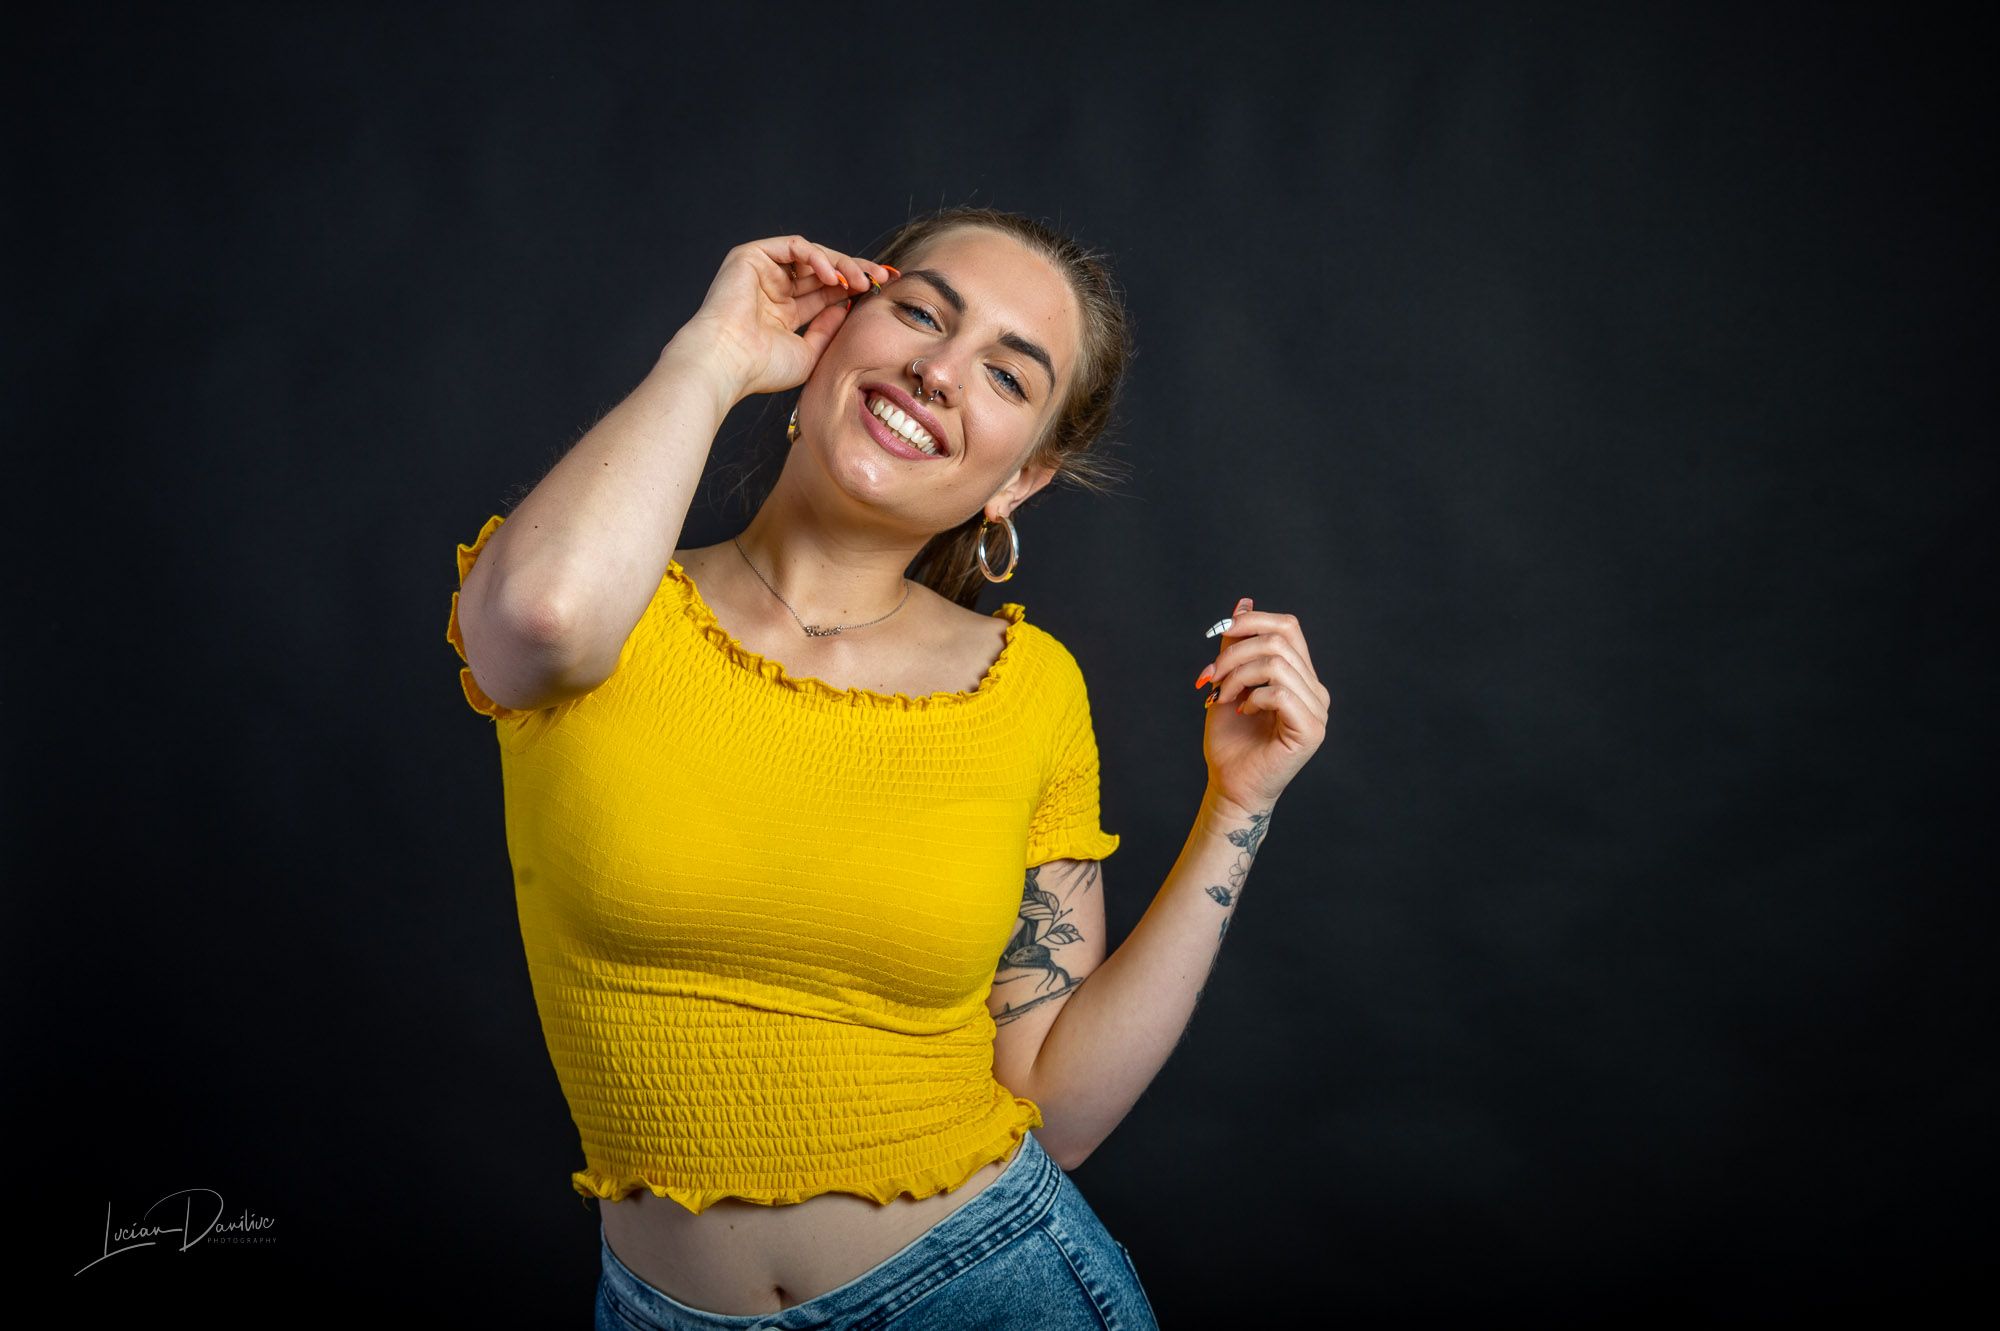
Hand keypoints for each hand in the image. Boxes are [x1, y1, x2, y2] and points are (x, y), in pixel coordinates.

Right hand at [673, 235, 894, 401]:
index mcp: (783, 313)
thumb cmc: (761, 367)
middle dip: (855, 271)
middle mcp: (773, 290)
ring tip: (861, 281)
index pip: (825, 292)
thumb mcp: (809, 353)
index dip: (854, 288)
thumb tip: (847, 306)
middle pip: (822, 271)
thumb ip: (829, 329)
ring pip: (811, 256)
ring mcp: (762, 272)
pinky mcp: (751, 256)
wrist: (727, 363)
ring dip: (841, 265)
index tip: (884, 289)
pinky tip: (832, 277)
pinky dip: (817, 257)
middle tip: (883, 277)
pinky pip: (793, 246)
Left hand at [1197, 597, 1329, 810]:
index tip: (1217, 636)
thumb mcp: (1228, 681)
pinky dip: (1253, 697)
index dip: (1251, 622)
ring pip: (1276, 664)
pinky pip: (1281, 693)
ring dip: (1237, 676)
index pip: (1288, 627)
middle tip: (1210, 678)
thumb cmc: (1230, 739)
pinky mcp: (1311, 730)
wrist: (1230, 784)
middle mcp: (1315, 690)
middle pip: (1279, 641)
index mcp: (1300, 675)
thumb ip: (1237, 646)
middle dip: (1234, 653)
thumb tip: (1243, 603)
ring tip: (1221, 696)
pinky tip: (1242, 711)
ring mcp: (1318, 710)